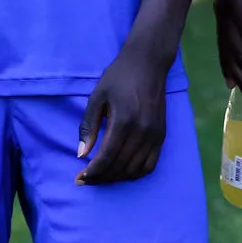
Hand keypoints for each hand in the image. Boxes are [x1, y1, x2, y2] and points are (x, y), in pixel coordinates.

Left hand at [76, 42, 172, 185]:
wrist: (148, 63)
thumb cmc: (118, 77)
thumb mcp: (97, 97)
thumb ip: (88, 126)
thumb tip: (81, 154)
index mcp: (124, 120)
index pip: (107, 157)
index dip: (93, 172)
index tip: (80, 178)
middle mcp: (142, 130)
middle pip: (120, 166)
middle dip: (101, 177)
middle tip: (87, 180)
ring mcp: (155, 134)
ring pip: (135, 169)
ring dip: (117, 177)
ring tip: (102, 176)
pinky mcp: (162, 135)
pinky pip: (150, 165)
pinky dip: (135, 173)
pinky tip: (122, 172)